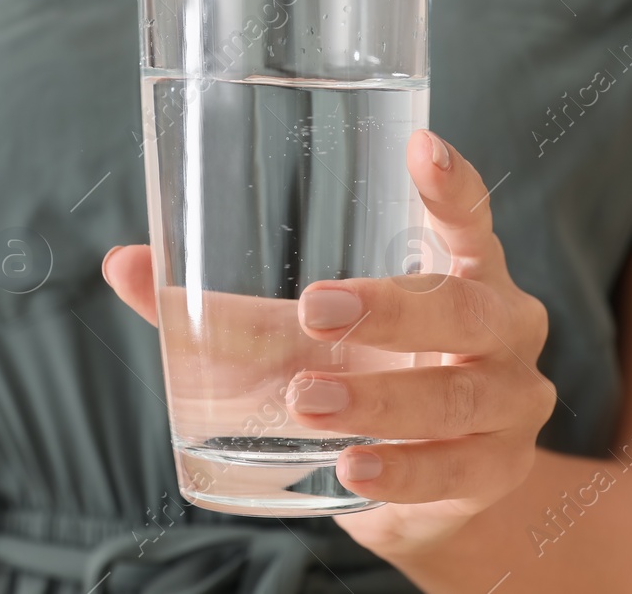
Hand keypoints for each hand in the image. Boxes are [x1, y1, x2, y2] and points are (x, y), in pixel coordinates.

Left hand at [102, 130, 554, 556]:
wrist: (425, 487)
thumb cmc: (361, 377)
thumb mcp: (298, 340)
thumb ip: (223, 308)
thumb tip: (123, 264)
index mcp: (462, 271)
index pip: (469, 219)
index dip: (450, 186)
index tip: (419, 146)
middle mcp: (501, 327)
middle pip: (466, 309)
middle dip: (391, 310)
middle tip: (314, 310)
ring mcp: (508, 402)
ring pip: (456, 395)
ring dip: (380, 399)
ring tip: (307, 401)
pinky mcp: (495, 470)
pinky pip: (455, 471)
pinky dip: (402, 471)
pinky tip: (354, 466)